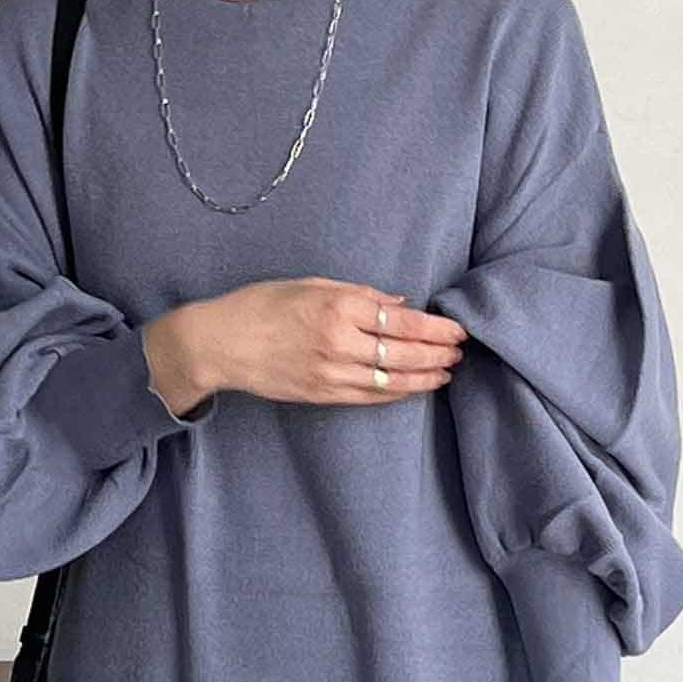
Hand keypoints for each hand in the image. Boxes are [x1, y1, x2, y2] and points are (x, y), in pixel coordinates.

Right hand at [144, 279, 467, 410]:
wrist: (222, 343)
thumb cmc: (262, 305)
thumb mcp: (311, 284)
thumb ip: (359, 294)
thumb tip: (399, 304)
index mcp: (338, 307)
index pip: (402, 322)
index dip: (435, 329)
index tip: (456, 329)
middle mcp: (339, 341)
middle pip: (404, 353)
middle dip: (438, 353)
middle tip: (460, 352)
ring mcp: (331, 372)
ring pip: (392, 380)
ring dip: (425, 377)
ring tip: (446, 373)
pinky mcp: (322, 394)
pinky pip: (370, 397)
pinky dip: (397, 393)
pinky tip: (415, 388)